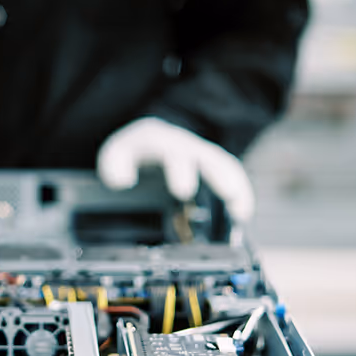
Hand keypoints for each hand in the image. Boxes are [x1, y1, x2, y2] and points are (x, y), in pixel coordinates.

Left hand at [97, 117, 255, 221]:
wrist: (146, 143)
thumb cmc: (131, 153)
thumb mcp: (113, 155)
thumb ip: (112, 166)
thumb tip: (123, 181)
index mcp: (158, 140)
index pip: (170, 150)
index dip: (180, 169)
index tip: (184, 190)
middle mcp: (184, 145)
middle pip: (206, 156)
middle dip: (219, 176)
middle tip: (228, 196)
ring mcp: (201, 156)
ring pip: (224, 166)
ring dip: (236, 187)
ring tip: (241, 213)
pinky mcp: (213, 169)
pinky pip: (231, 176)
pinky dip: (240, 193)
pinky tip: (242, 215)